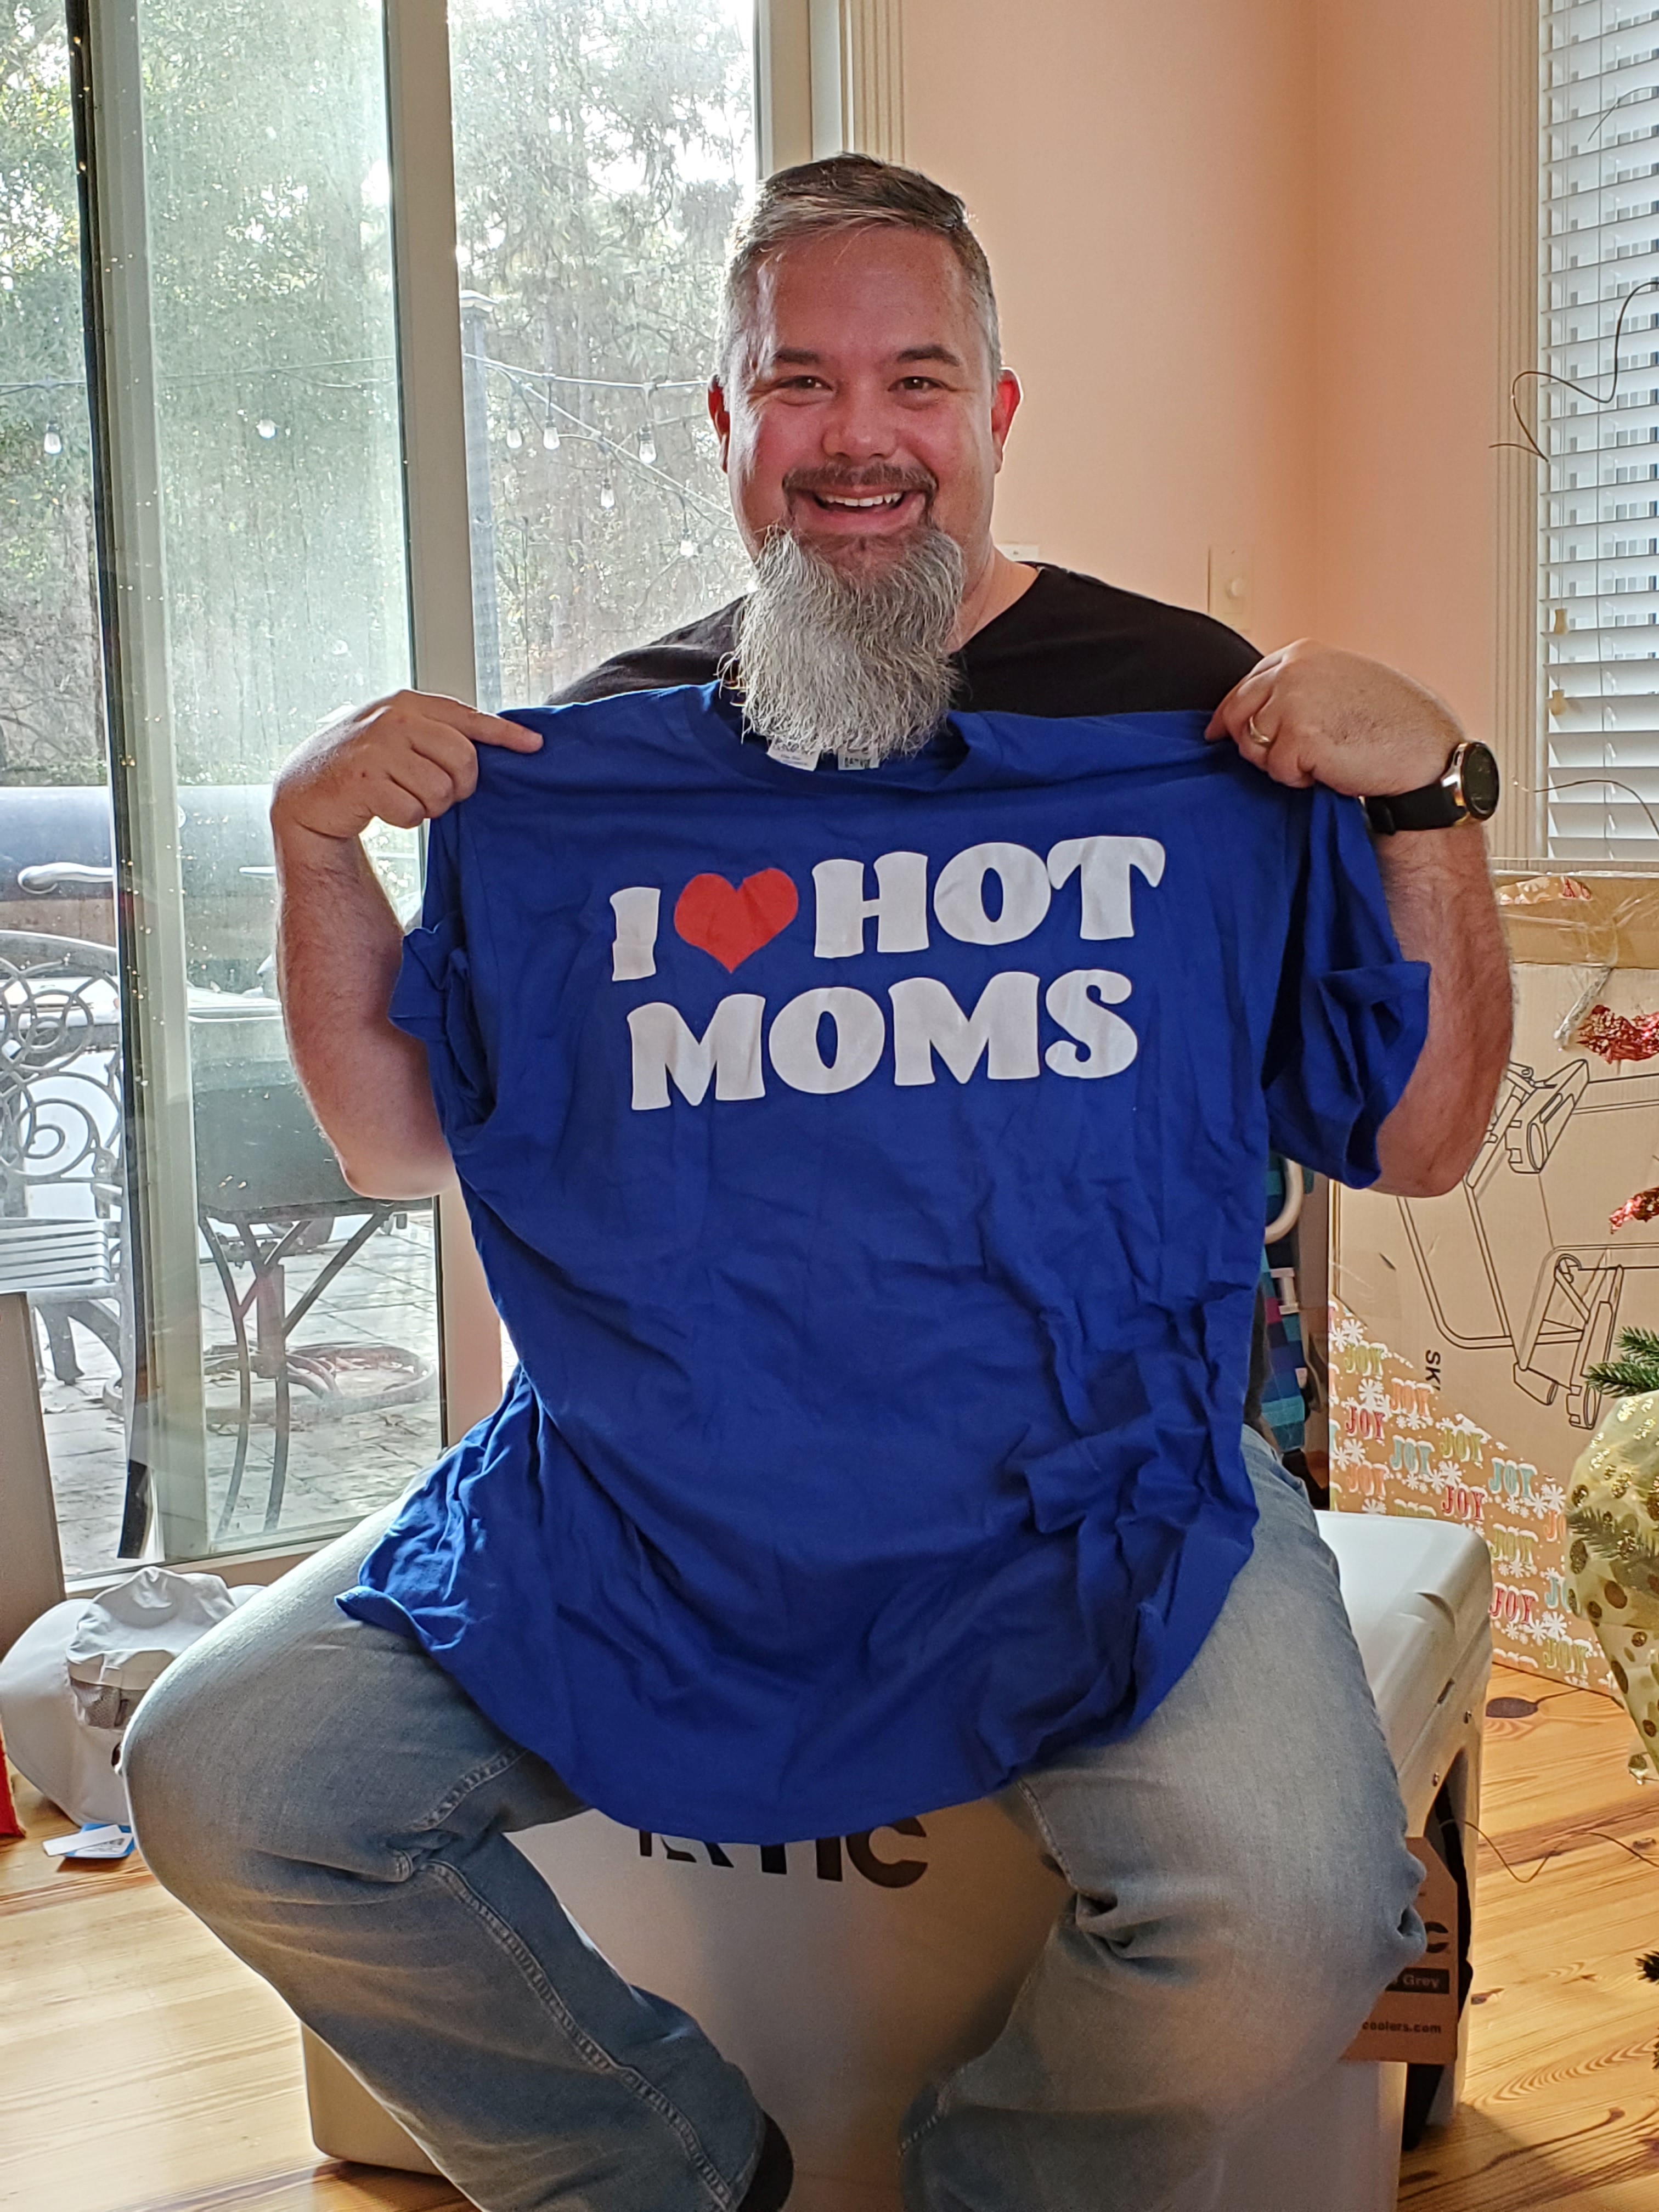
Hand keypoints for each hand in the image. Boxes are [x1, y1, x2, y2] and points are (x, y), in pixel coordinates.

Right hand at [271, 690, 542, 841]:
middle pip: (464, 759)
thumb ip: (438, 733)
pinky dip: (407, 819)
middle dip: (459, 785)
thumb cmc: (362, 763)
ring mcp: (378, 748)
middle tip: (438, 791)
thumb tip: (495, 746)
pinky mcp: (365, 780)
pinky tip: (386, 807)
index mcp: (408, 703)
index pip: (468, 717)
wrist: (305, 790)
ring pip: (440, 790)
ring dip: (430, 805)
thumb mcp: (398, 734)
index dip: (504, 734)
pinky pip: (414, 812)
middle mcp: (394, 719)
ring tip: (404, 795)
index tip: (534, 746)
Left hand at [1204, 640, 1460, 796]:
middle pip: (1237, 714)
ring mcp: (1293, 701)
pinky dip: (1298, 778)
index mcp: (1303, 654)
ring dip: (1280, 762)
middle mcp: (1293, 671)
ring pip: (1252, 745)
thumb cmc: (1395, 725)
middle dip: (1250, 741)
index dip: (1229, 713)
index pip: (1246, 684)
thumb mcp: (1342, 685)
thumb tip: (1262, 710)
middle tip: (1287, 758)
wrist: (1427, 753)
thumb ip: (1301, 688)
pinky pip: (1275, 769)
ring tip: (1322, 757)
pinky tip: (1329, 768)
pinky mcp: (1299, 736)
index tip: (1217, 730)